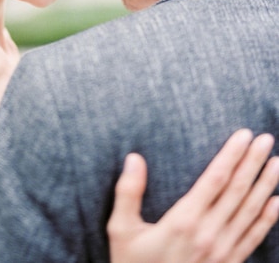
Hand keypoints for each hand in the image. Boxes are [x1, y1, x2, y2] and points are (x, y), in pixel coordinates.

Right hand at [108, 129, 278, 262]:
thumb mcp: (121, 230)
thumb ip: (128, 192)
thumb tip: (134, 158)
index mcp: (184, 221)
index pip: (215, 179)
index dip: (231, 155)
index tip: (244, 134)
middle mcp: (208, 234)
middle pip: (237, 191)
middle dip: (252, 162)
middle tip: (265, 138)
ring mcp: (222, 252)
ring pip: (250, 212)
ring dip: (265, 185)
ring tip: (276, 162)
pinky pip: (253, 239)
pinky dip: (267, 220)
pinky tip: (277, 203)